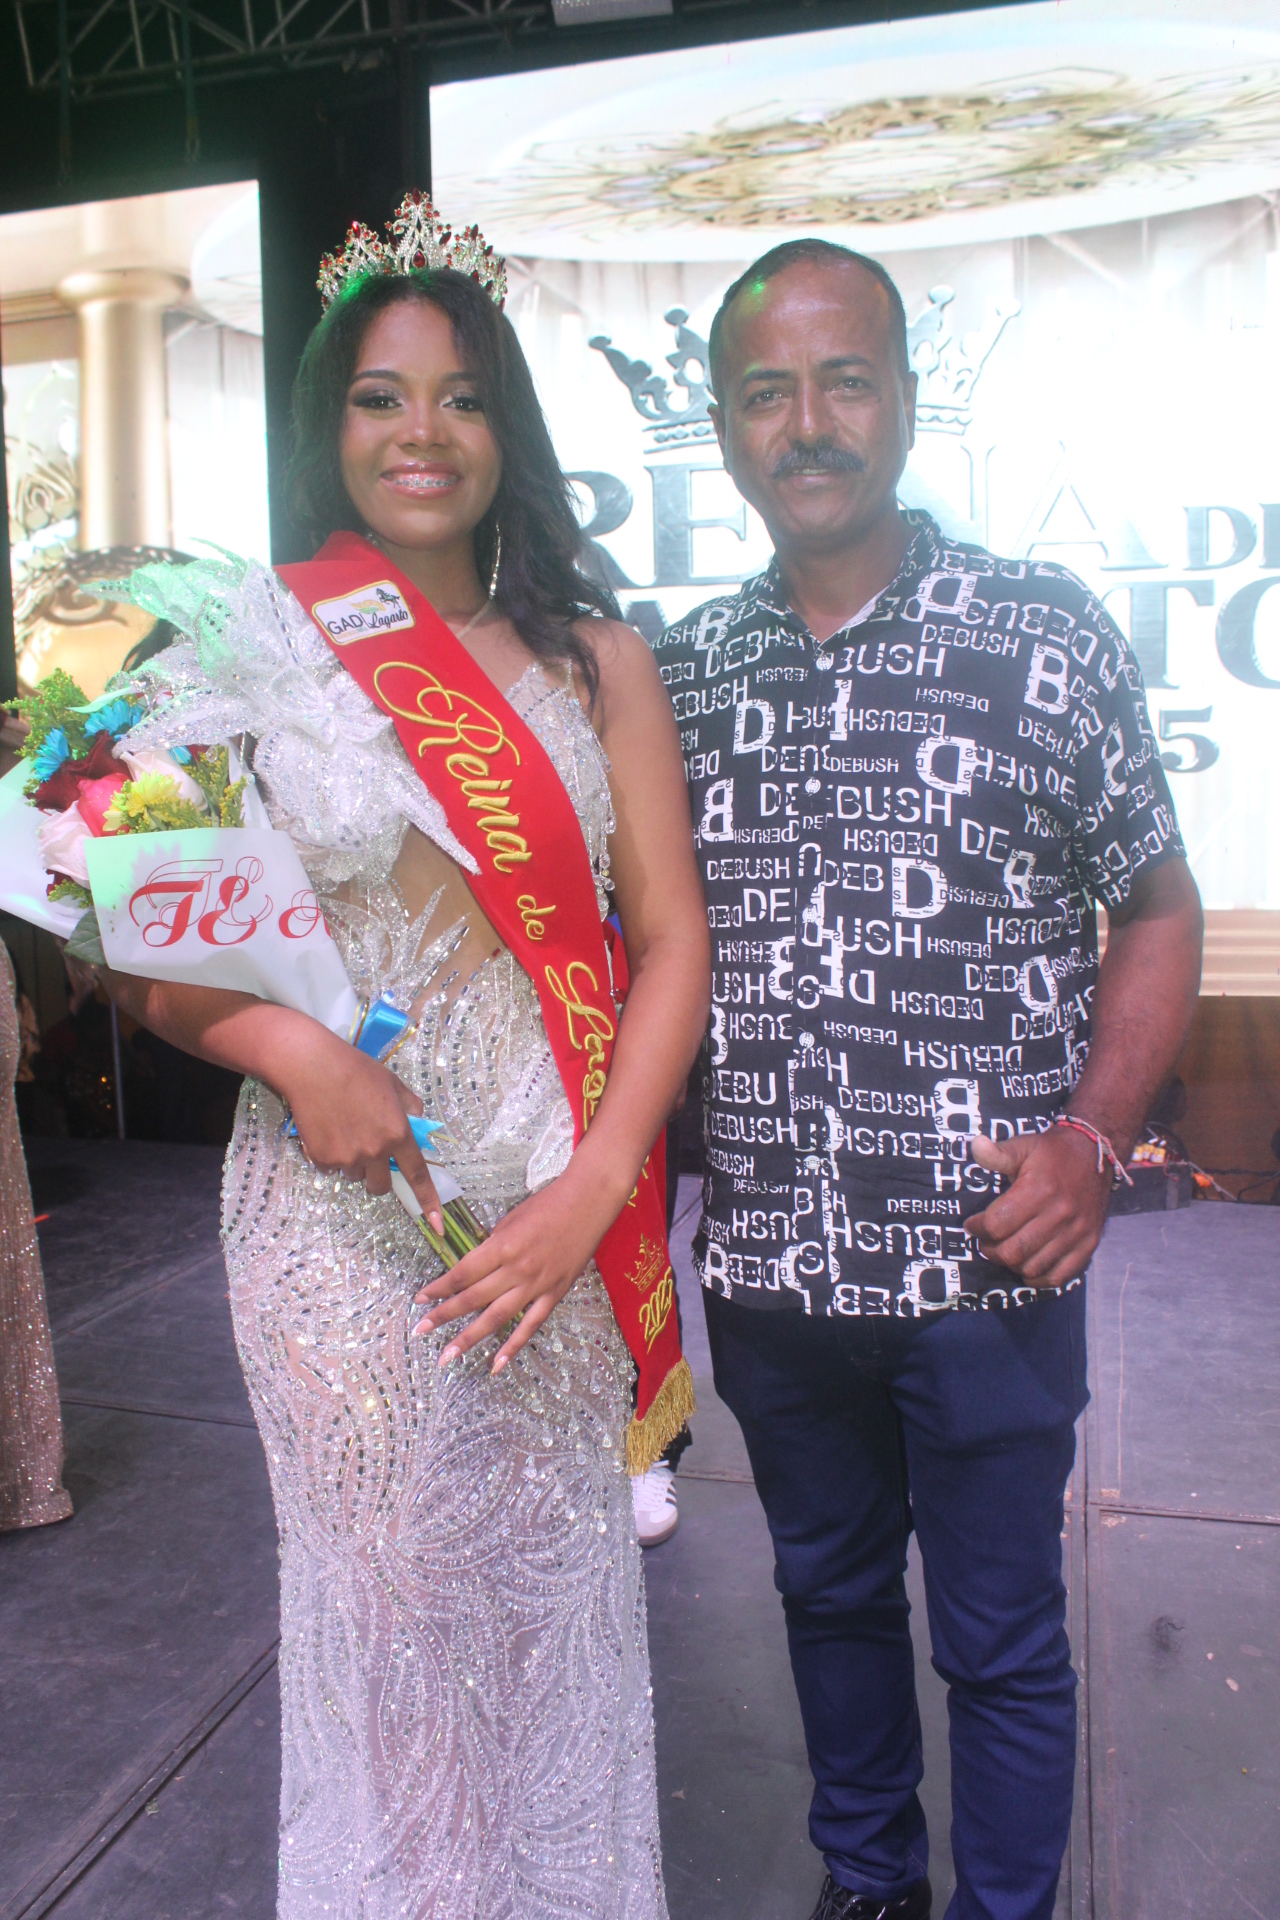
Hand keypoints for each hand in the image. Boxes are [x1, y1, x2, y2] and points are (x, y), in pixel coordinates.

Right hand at [276, 1021, 442, 1232]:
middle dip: (376, 1176)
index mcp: (397, 1133)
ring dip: (351, 1162)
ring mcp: (347, 1157)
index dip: (428, 1200)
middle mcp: (375, 1151)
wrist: (312, 1067)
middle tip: (367, 1152)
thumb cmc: (355, 1069)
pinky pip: (329, 1168)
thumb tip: (416, 1118)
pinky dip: (328, 1155)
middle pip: (380, 1186)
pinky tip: (325, 1129)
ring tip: (342, 1129)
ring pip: (354, 1176)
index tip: (436, 1224)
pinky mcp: (322, 1158)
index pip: (417, 1174)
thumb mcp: (392, 1082)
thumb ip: (410, 1105)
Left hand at [411, 1161, 617, 1373]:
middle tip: (420, 1330)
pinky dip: (513, 1346)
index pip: (463, 1274)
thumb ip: (491, 1247)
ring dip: (469, 1337)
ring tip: (448, 1355)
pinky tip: (496, 1364)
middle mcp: (517, 1269)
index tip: (420, 1299)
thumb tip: (474, 1269)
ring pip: (497, 1317)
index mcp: (502, 1246)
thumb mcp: (510, 1220)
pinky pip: (531, 1325)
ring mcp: (537, 1285)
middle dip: (443, 1315)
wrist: (588, 1203)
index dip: (439, 1288)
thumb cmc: (547, 1205)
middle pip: (473, 1298)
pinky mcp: (555, 1294)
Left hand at [965, 1129, 1112, 1288]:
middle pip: (1012, 1251)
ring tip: (1005, 1251)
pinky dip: (1039, 1278)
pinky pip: (1059, 1276)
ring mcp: (1076, 1233)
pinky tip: (1027, 1266)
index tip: (972, 1224)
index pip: (997, 1224)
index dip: (977, 1227)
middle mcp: (1059, 1214)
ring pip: (1033, 1266)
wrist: (1097, 1153)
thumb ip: (998, 1153)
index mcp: (1039, 1190)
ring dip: (1011, 1264)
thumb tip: (975, 1146)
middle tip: (985, 1241)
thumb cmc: (1053, 1152)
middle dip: (990, 1250)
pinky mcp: (1089, 1244)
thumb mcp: (1024, 1146)